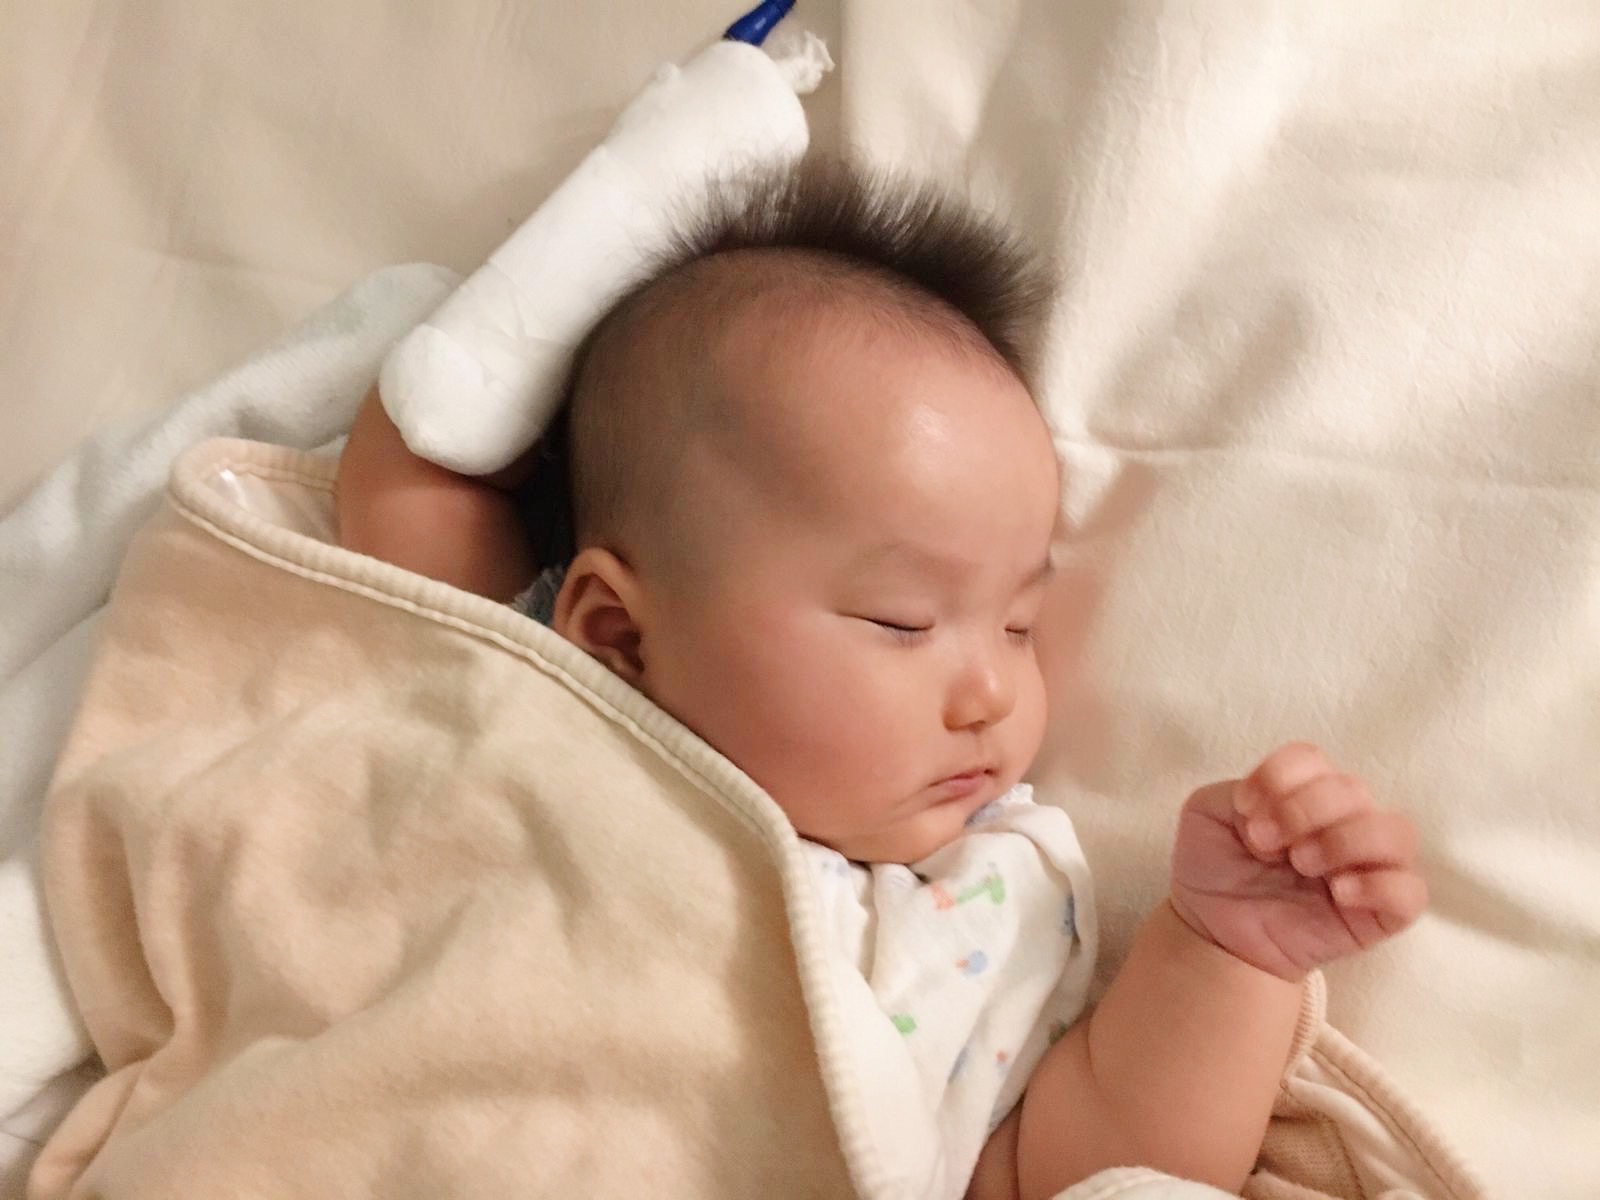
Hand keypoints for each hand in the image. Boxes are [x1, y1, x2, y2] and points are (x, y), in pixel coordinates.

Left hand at [1168, 743, 1426, 979]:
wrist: (1215, 933)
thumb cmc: (1217, 868)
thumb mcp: (1206, 816)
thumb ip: (1234, 794)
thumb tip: (1275, 806)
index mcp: (1303, 793)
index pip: (1312, 759)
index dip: (1279, 775)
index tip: (1244, 808)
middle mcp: (1343, 821)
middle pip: (1353, 789)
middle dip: (1304, 810)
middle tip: (1264, 843)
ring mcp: (1368, 865)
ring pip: (1397, 832)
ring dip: (1344, 840)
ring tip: (1301, 864)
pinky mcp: (1382, 913)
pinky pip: (1411, 893)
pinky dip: (1379, 886)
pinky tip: (1339, 893)